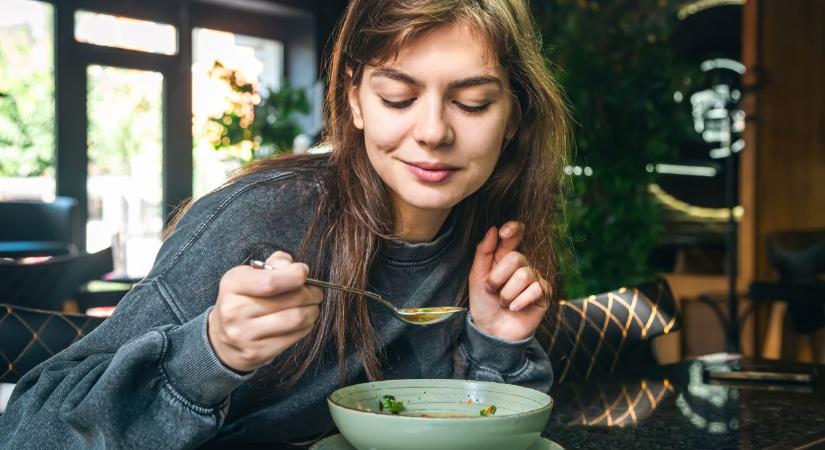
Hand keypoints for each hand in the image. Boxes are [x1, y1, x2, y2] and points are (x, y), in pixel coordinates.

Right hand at [208, 251, 322, 371]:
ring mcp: (245, 335)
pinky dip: (307, 326)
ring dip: (313, 310)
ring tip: (313, 306)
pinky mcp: (257, 352)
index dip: (296, 275)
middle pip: (290, 300)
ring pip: (296, 319)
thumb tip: (294, 266)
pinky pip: (294, 336)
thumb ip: (274, 265)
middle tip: (316, 292)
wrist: (222, 339)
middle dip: (311, 293)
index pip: (271, 281)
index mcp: (233, 285)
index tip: (304, 272)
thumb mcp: (249, 276)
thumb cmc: (243, 300)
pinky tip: (305, 321)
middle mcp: (235, 310)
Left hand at [468, 222, 549, 340]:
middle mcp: (522, 265)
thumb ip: (483, 251)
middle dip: (499, 277)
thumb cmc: (483, 303)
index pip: (515, 234)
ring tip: (503, 303)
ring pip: (525, 275)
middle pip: (517, 258)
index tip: (503, 232)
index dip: (513, 229)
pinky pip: (535, 289)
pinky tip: (515, 308)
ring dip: (508, 293)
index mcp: (504, 257)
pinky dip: (520, 301)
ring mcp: (534, 278)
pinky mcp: (544, 294)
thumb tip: (493, 229)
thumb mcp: (476, 276)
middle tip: (492, 290)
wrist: (491, 330)